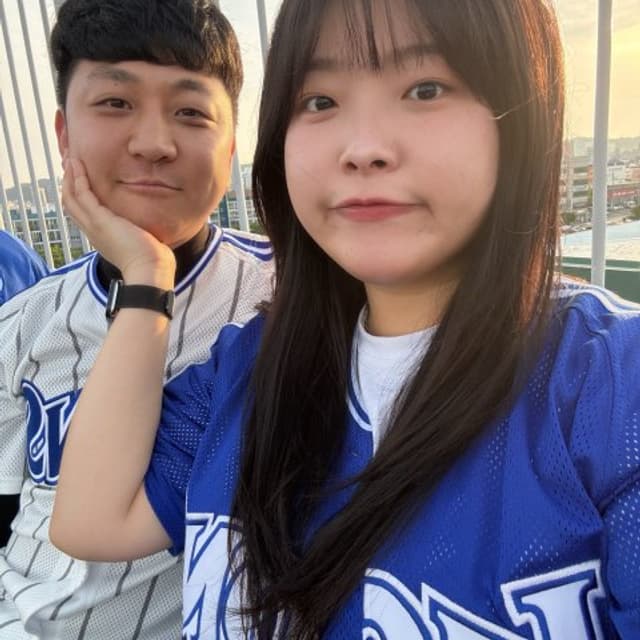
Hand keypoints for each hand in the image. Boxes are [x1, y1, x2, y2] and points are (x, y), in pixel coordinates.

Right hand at [62, 158, 175, 286]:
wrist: (150, 271)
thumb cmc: (153, 262)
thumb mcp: (143, 243)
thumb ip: (141, 233)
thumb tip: (153, 231)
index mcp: (103, 238)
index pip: (84, 214)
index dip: (79, 197)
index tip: (81, 180)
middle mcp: (93, 232)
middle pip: (71, 204)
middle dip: (69, 184)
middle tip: (70, 165)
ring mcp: (94, 226)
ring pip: (71, 197)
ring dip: (70, 177)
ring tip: (70, 159)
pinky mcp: (99, 220)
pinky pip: (82, 194)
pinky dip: (78, 178)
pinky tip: (78, 165)